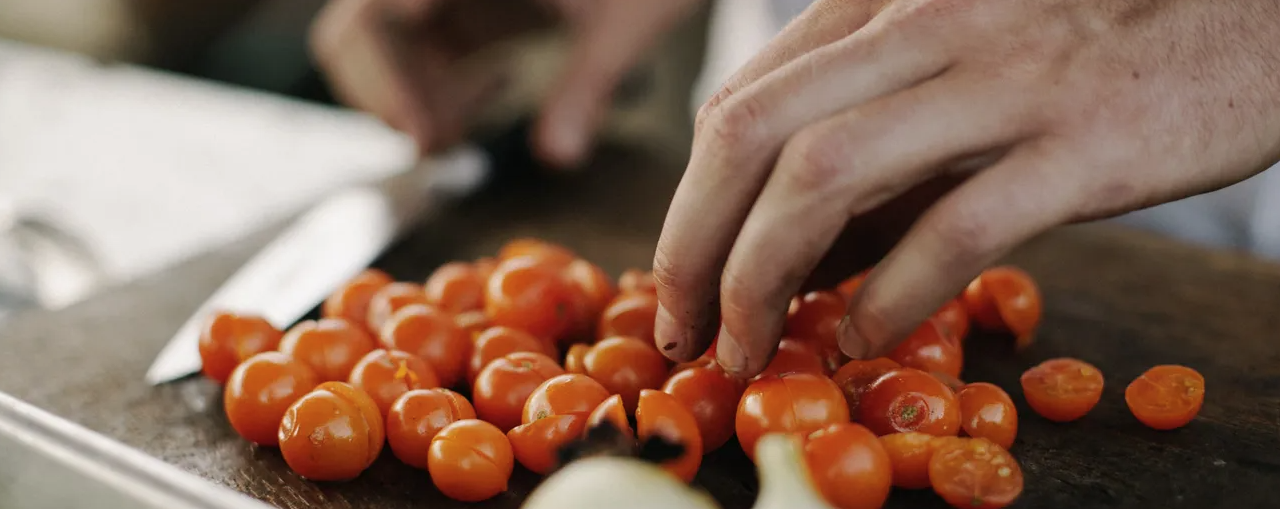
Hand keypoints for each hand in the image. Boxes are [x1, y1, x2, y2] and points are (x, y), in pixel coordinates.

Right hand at [310, 0, 701, 165]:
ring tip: (462, 127)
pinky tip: (489, 89)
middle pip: (360, 25)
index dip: (385, 73)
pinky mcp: (459, 0)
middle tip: (440, 144)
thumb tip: (557, 156)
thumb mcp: (625, 20)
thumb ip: (587, 87)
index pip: (378, 10)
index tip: (426, 132)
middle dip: (390, 91)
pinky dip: (431, 78)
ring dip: (407, 91)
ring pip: (375, 35)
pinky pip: (411, 38)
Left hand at [652, 0, 1279, 376]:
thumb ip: (877, 147)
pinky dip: (889, 296)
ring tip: (746, 346)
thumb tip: (790, 259)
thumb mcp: (962, 65)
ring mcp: (1002, 78)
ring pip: (824, 173)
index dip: (688, 201)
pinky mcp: (1081, 143)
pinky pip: (954, 227)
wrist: (1255, 12)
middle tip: (682, 328)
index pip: (743, 101)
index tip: (678, 279)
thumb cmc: (1100, 45)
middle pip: (752, 132)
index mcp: (888, 1)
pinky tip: (863, 339)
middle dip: (693, 243)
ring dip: (760, 276)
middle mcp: (927, 23)